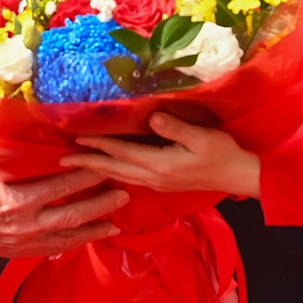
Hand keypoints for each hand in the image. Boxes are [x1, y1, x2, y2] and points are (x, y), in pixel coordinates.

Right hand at [0, 161, 127, 258]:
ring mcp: (28, 241)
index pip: (61, 186)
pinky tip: (95, 235)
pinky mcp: (26, 252)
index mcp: (19, 199)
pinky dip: (79, 241)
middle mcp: (28, 223)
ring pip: (71, 235)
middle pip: (73, 213)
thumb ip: (21, 159)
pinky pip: (59, 247)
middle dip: (101, 202)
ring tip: (117, 219)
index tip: (103, 164)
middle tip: (123, 191)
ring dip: (96, 226)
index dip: (85, 175)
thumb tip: (46, 140)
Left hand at [63, 112, 261, 197]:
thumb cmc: (222, 153)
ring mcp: (158, 184)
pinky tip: (110, 171)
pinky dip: (114, 174)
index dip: (98, 144)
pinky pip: (130, 180)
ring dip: (98, 169)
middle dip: (88, 162)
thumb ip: (175, 128)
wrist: (239, 176)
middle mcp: (154, 178)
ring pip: (120, 177)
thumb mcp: (201, 137)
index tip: (76, 137)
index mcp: (159, 165)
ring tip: (80, 164)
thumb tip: (152, 117)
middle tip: (63, 158)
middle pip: (114, 168)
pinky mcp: (163, 185)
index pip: (121, 153)